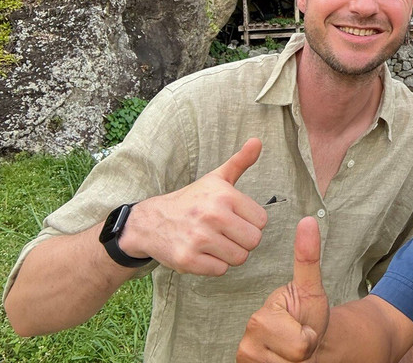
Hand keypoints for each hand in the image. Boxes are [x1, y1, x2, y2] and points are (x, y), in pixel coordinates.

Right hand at [121, 138, 266, 274]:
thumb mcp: (216, 178)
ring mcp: (199, 239)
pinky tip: (203, 253)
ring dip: (229, 254)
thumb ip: (240, 161)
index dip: (250, 222)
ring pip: (239, 258)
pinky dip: (214, 265)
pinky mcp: (188, 260)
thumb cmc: (192, 200)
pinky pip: (220, 270)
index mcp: (224, 196)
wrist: (151, 222)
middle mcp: (213, 216)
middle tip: (226, 234)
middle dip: (242, 240)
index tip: (235, 219)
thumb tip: (258, 141)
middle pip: (253, 241)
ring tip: (215, 243)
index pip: (261, 221)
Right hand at [238, 217, 328, 362]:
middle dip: (304, 348)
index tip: (301, 325)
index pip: (300, 342)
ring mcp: (245, 360)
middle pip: (295, 357)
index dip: (309, 336)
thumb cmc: (307, 314)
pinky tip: (282, 360)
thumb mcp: (311, 287)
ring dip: (296, 361)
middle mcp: (246, 342)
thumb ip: (308, 258)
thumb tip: (308, 220)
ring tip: (290, 349)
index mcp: (260, 318)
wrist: (304, 340)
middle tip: (298, 337)